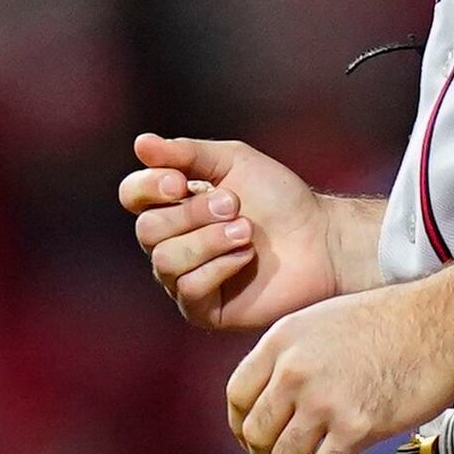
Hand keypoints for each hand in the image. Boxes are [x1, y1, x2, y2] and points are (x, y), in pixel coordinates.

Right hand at [121, 133, 344, 332]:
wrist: (320, 238)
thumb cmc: (279, 198)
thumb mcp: (233, 161)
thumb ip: (186, 152)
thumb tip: (140, 144)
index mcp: (173, 206)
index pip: (133, 196)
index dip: (149, 187)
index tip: (181, 181)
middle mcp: (171, 243)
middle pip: (147, 230)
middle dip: (192, 214)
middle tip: (234, 205)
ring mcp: (184, 278)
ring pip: (165, 260)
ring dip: (209, 240)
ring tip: (246, 232)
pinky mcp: (203, 309)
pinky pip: (188, 288)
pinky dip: (219, 266)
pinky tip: (246, 256)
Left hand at [227, 278, 453, 453]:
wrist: (443, 324)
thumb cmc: (396, 319)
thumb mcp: (325, 320)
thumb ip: (296, 354)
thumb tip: (280, 394)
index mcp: (283, 341)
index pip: (236, 395)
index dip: (241, 425)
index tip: (253, 439)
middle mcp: (294, 371)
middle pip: (256, 433)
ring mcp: (323, 401)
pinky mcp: (356, 427)